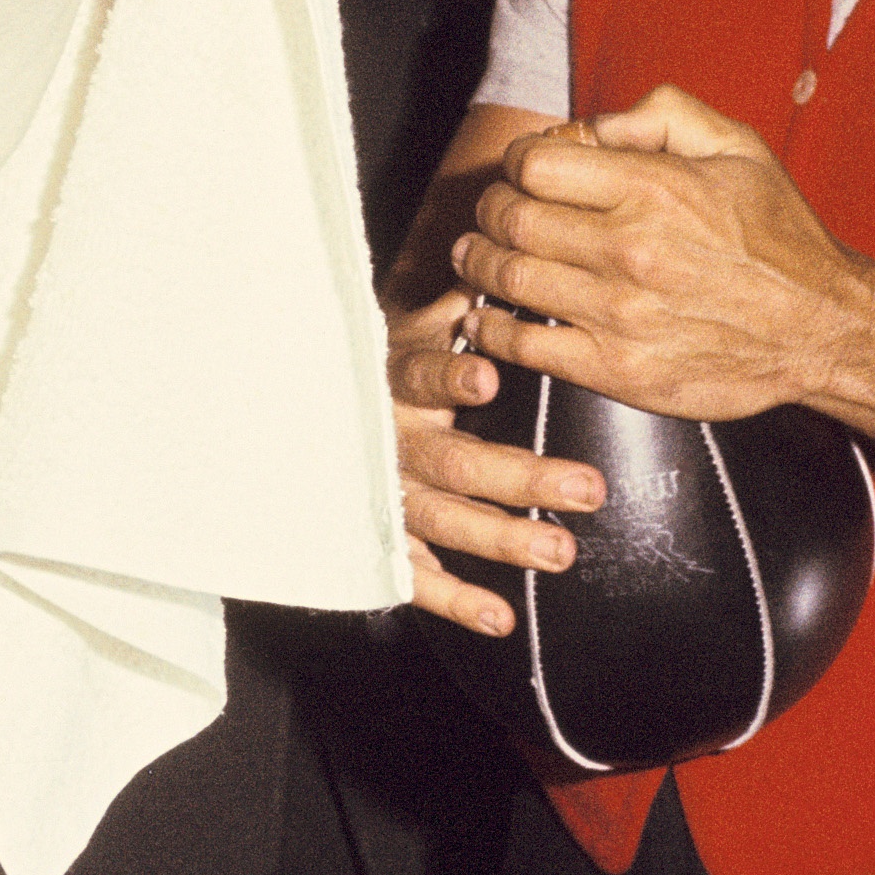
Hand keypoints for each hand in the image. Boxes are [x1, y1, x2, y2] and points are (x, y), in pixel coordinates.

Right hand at [387, 266, 593, 638]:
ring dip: (500, 537)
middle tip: (585, 489)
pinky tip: (498, 616)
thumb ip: (447, 305)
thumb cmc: (371, 368)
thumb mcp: (401, 328)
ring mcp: (380, 490)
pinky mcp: (375, 534)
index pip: (420, 375)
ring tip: (560, 552)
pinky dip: (452, 597)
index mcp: (393, 379)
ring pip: (438, 519)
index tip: (485, 376)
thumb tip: (493, 258)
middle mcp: (386, 438)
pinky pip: (409, 572)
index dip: (448, 377)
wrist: (289, 413)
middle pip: (450, 460)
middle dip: (519, 476)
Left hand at [448, 85, 873, 425]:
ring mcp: (620, 313)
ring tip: (479, 256)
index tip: (525, 172)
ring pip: (504, 277)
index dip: (518, 161)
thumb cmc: (779, 238)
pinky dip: (489, 329)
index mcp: (654, 189)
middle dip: (490, 209)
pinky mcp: (617, 369)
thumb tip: (590, 125)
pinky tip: (489, 316)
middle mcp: (631, 249)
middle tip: (494, 214)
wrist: (827, 329)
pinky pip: (520, 344)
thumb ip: (662, 114)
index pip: (534, 163)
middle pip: (509, 217)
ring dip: (477, 263)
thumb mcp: (738, 148)